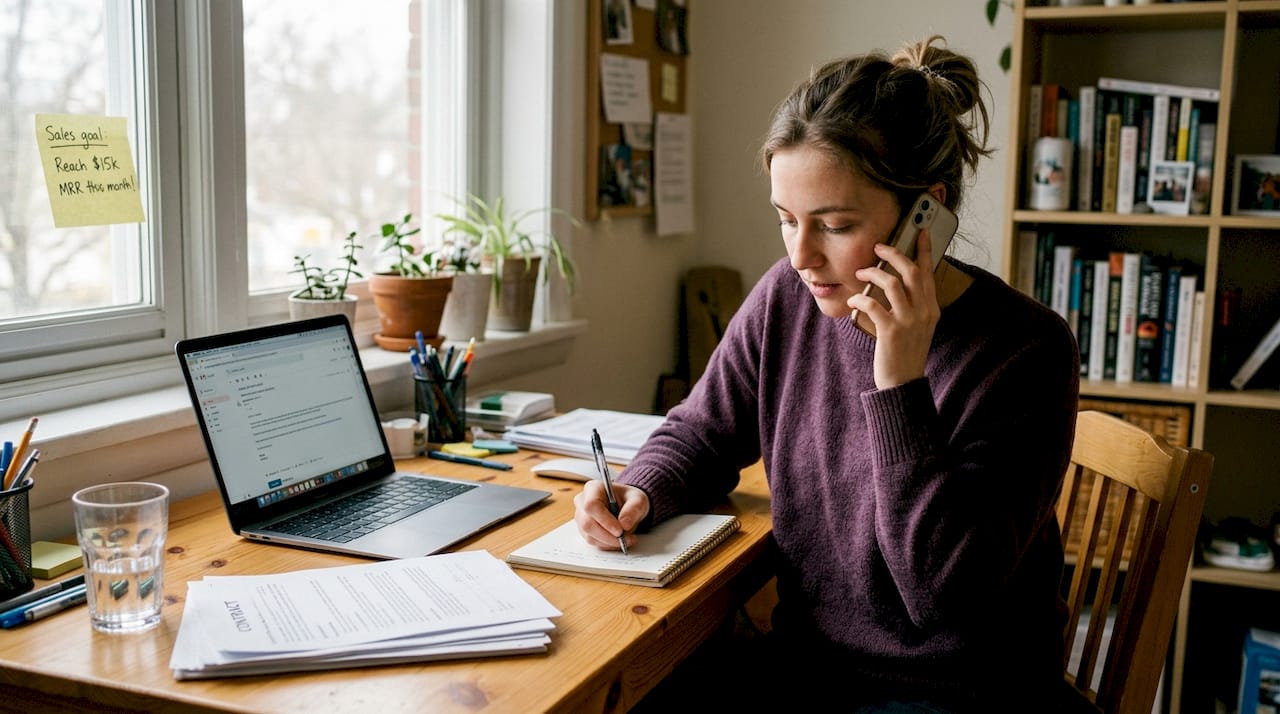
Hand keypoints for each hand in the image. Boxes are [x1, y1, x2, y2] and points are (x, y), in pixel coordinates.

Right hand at [573, 480, 648, 550]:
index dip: (604, 520)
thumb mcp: (638, 500)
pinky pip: (592, 541)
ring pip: (589, 535)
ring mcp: (581, 517)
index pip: (591, 505)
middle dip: (608, 536)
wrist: (627, 506)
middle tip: (626, 539)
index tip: (620, 530)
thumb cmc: (630, 499)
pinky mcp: (584, 530)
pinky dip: (607, 544)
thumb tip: (624, 524)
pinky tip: (619, 541)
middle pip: (587, 523)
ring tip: (626, 540)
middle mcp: (582, 502)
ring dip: (609, 542)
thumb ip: (633, 509)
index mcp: (593, 488)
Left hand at [849, 227, 940, 388]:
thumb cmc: (904, 353)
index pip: (929, 272)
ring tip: (860, 273)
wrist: (903, 384)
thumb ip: (913, 305)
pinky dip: (860, 298)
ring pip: (893, 283)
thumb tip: (896, 281)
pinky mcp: (891, 332)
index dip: (924, 250)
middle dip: (895, 254)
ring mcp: (909, 322)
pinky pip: (873, 304)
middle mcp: (924, 312)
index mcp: (931, 309)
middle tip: (879, 247)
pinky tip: (853, 300)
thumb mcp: (916, 327)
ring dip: (873, 273)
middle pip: (912, 272)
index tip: (921, 231)